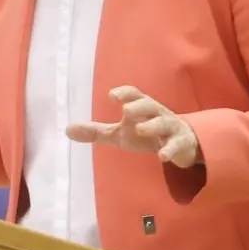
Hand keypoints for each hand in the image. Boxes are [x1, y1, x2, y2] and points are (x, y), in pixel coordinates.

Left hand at [66, 85, 200, 166]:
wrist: (182, 143)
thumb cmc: (146, 133)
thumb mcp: (120, 133)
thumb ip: (96, 131)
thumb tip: (67, 129)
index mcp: (142, 108)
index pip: (135, 94)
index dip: (125, 93)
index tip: (112, 95)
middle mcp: (157, 113)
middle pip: (149, 104)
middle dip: (138, 106)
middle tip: (126, 111)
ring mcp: (170, 127)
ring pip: (164, 122)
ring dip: (152, 125)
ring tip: (139, 129)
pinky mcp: (180, 143)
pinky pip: (176, 145)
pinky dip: (169, 150)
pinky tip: (162, 156)